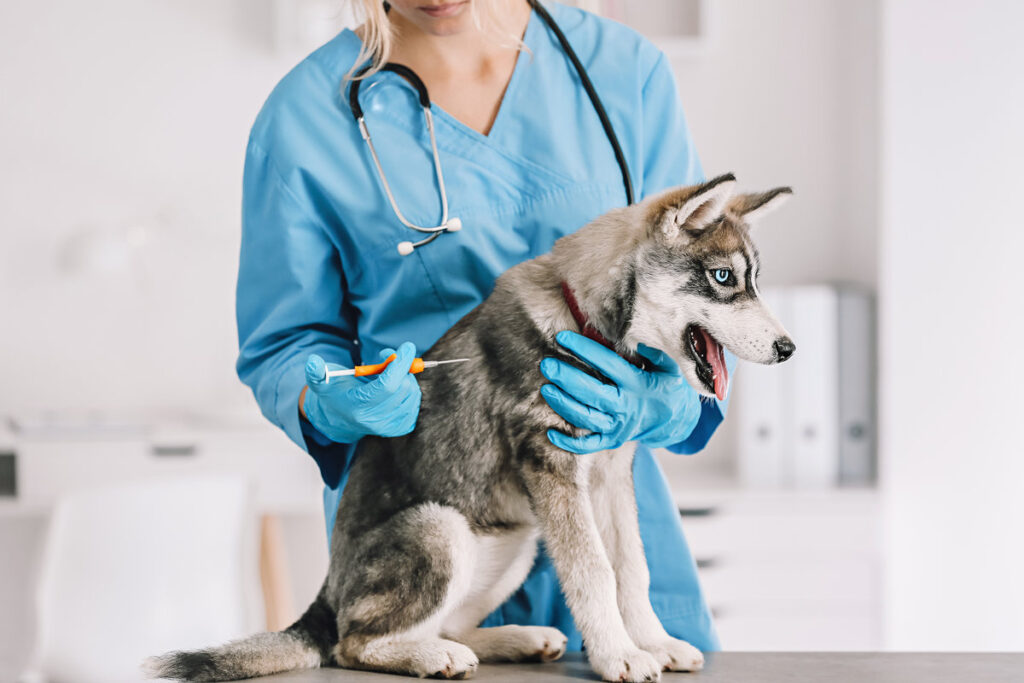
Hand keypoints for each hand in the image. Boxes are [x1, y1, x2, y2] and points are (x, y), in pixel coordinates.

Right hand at [302, 341, 421, 442]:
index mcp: (358, 408)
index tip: (406, 347)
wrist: (340, 418)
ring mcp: (391, 426)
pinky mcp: (402, 426)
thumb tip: (313, 362)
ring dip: (405, 376)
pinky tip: (396, 385)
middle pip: (403, 388)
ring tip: (388, 371)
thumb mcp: (321, 382)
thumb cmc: (334, 393)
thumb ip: (316, 372)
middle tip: (387, 357)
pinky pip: (415, 401)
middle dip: (400, 366)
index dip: (399, 365)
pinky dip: (409, 388)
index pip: (387, 386)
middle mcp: (376, 421)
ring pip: (412, 393)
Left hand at [539, 331, 702, 453]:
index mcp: (637, 385)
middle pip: (591, 392)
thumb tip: (638, 345)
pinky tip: (551, 432)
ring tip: (546, 389)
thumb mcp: (670, 369)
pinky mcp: (611, 440)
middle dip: (566, 378)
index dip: (585, 350)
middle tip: (547, 365)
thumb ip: (656, 354)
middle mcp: (625, 407)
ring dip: (563, 404)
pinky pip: (588, 445)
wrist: (675, 423)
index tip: (564, 338)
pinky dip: (568, 443)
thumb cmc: (667, 389)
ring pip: (585, 418)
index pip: (608, 364)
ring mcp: (617, 427)